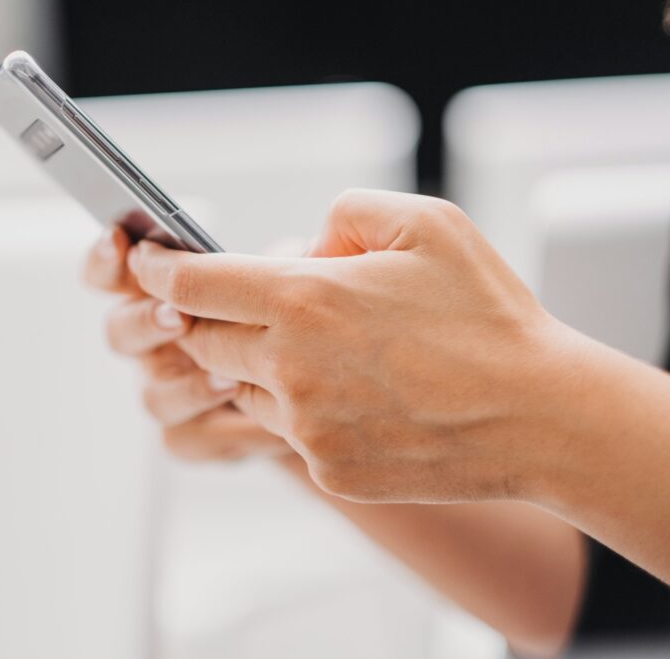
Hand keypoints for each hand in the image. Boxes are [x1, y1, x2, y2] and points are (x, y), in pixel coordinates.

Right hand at [83, 226, 291, 461]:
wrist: (324, 391)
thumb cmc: (298, 322)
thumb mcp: (294, 280)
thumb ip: (279, 265)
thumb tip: (287, 257)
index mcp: (161, 293)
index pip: (111, 274)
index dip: (105, 258)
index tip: (119, 241)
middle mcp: (154, 343)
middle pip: (120, 333)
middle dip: (145, 322)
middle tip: (178, 317)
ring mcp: (169, 391)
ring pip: (152, 396)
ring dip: (188, 387)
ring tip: (230, 382)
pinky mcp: (195, 437)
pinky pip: (188, 440)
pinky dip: (226, 432)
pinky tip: (265, 426)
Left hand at [127, 189, 572, 502]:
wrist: (539, 415)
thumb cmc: (487, 317)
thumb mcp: (425, 223)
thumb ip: (343, 213)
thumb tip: (298, 246)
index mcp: (304, 298)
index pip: (192, 282)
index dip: (158, 269)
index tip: (144, 263)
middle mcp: (289, 365)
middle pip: (203, 339)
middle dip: (213, 317)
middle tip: (247, 303)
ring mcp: (305, 424)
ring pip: (239, 388)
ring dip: (257, 365)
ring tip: (325, 351)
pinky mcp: (326, 468)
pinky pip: (284, 432)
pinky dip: (299, 409)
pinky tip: (355, 396)